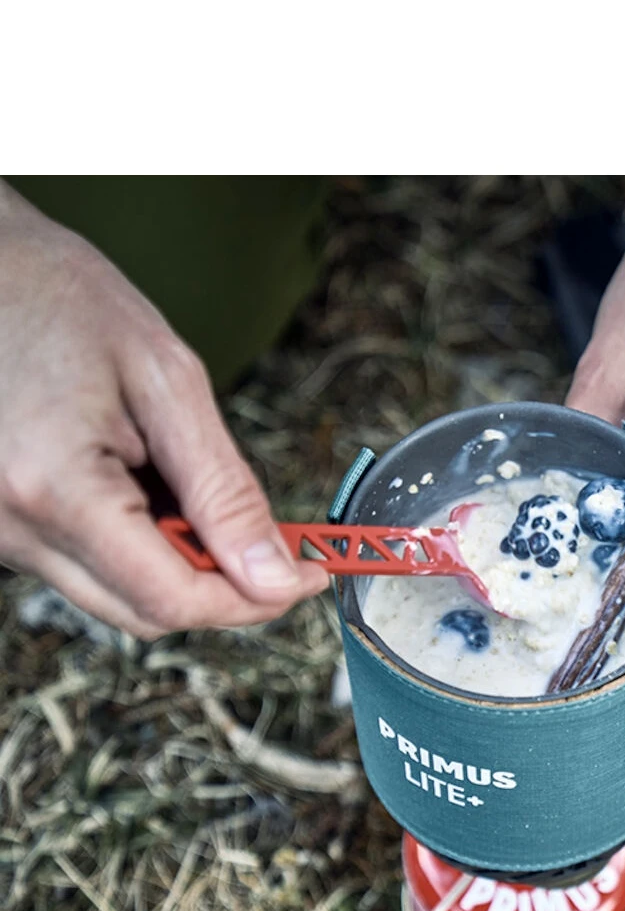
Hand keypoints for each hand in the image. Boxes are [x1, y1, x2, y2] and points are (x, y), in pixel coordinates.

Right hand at [0, 183, 326, 639]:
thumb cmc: (59, 298)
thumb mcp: (168, 382)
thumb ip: (225, 491)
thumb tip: (273, 574)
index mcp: (52, 490)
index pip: (172, 599)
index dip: (253, 600)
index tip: (308, 575)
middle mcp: (9, 525)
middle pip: (146, 613)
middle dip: (225, 591)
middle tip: (279, 546)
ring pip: (117, 595)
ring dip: (181, 565)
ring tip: (193, 485)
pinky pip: (86, 563)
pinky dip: (139, 543)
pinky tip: (149, 484)